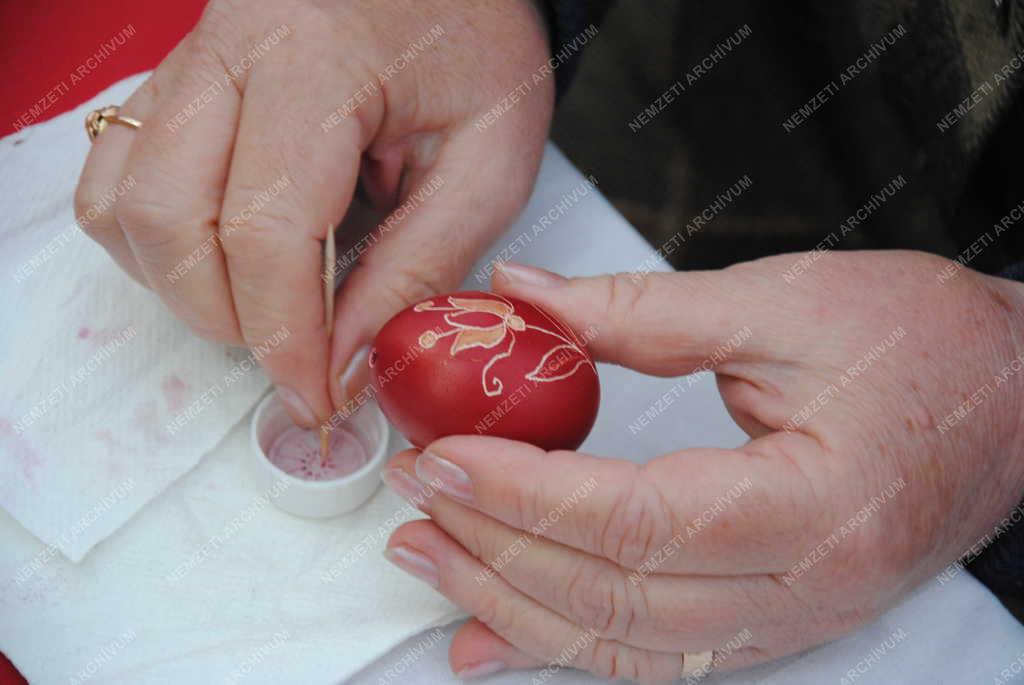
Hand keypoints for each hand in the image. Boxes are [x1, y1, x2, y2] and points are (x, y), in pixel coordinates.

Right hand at [74, 0, 553, 425]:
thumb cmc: (481, 52)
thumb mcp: (489, 164)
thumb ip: (420, 268)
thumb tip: (345, 367)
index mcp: (318, 62)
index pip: (265, 229)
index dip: (285, 337)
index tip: (318, 398)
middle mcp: (229, 50)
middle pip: (168, 221)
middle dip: (229, 319)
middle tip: (299, 351)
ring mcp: (189, 59)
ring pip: (122, 204)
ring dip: (182, 285)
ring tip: (266, 301)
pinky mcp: (176, 77)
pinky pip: (118, 175)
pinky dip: (155, 242)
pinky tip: (225, 254)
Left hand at [381, 253, 1023, 682]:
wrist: (1011, 395)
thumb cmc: (923, 344)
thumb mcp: (780, 302)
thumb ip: (638, 310)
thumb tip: (527, 298)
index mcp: (812, 505)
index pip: (631, 522)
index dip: (522, 493)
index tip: (444, 456)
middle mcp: (801, 585)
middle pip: (613, 595)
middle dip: (495, 548)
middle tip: (415, 496)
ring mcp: (786, 616)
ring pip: (620, 643)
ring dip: (511, 604)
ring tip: (430, 556)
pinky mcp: (768, 614)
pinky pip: (650, 653)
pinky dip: (562, 645)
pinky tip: (494, 636)